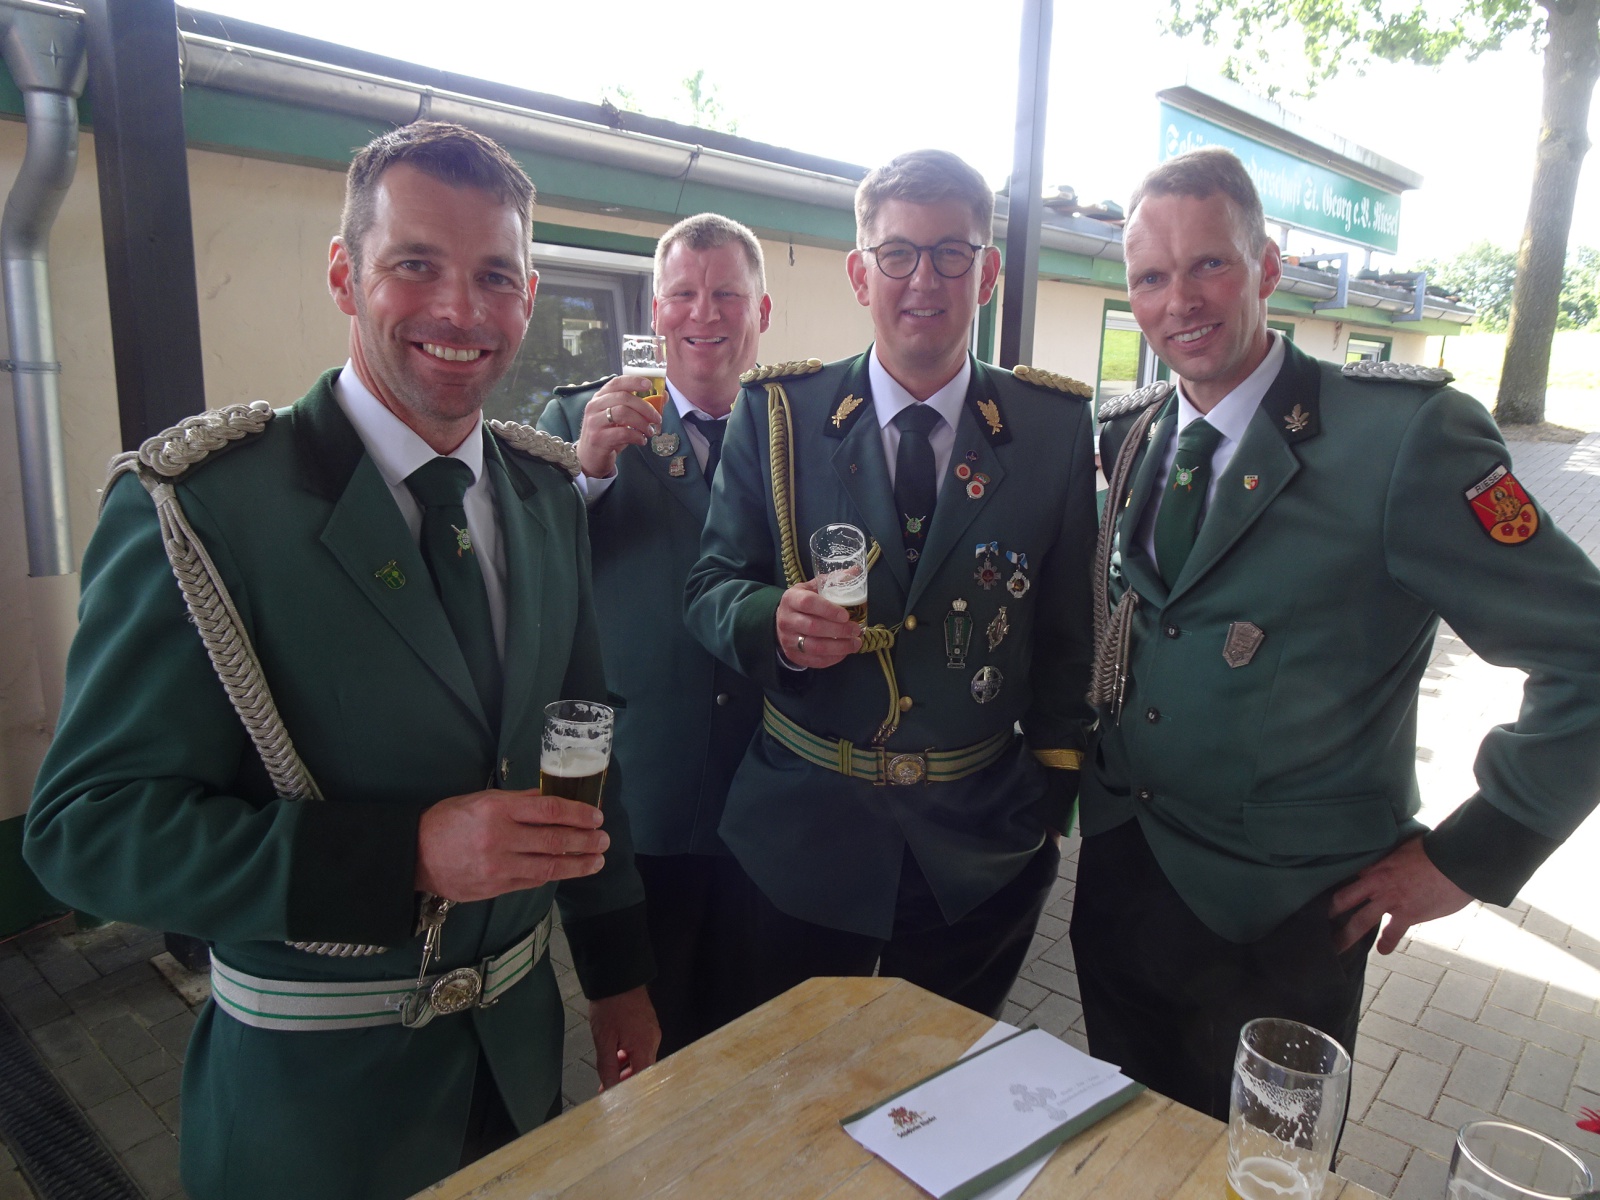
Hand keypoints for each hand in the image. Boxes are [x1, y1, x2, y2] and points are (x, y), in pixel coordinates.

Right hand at [415, 790, 608, 901]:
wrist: (414, 855)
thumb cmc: (448, 820)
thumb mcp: (482, 800)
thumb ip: (518, 801)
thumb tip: (553, 798)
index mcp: (497, 810)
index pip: (550, 810)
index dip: (578, 814)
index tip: (597, 817)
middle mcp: (500, 838)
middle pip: (554, 840)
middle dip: (585, 841)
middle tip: (604, 840)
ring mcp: (498, 867)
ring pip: (548, 866)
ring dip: (578, 864)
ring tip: (597, 860)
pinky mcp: (494, 888)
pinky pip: (531, 881)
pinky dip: (552, 875)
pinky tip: (566, 869)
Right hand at [576, 377, 662, 479]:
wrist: (590, 458)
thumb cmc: (608, 434)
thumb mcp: (622, 419)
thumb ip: (639, 406)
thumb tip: (664, 395)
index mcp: (600, 397)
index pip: (616, 383)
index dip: (633, 381)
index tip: (649, 385)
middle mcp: (594, 406)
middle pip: (623, 398)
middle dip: (645, 407)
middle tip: (657, 418)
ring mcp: (594, 422)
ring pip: (623, 413)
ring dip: (642, 422)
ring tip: (650, 431)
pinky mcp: (598, 438)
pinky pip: (622, 433)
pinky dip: (637, 436)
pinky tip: (642, 441)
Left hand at [589, 985, 659, 1088]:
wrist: (617, 977)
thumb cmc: (610, 1006)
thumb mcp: (604, 1041)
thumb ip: (608, 1068)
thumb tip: (610, 1089)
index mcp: (645, 1046)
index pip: (642, 1079)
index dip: (630, 1090)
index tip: (616, 1098)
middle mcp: (653, 1040)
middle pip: (644, 1069)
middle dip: (626, 1080)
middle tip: (607, 1087)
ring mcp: (652, 1031)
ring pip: (642, 1057)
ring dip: (627, 1067)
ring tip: (608, 1071)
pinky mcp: (648, 1024)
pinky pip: (642, 1046)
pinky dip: (630, 1054)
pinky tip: (616, 1054)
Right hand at [775, 579, 860, 668]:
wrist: (781, 620)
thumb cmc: (803, 602)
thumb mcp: (812, 587)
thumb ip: (832, 580)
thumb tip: (855, 571)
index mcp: (791, 598)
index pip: (808, 603)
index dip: (828, 609)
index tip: (846, 615)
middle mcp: (786, 619)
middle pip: (813, 627)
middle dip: (839, 630)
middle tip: (856, 630)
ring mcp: (788, 639)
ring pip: (814, 647)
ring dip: (839, 647)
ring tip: (855, 643)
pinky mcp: (793, 655)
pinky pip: (814, 661)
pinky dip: (832, 659)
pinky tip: (844, 652)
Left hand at [1329, 836, 1472, 954]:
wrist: (1454, 860)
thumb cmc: (1432, 849)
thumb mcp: (1403, 846)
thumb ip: (1392, 854)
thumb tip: (1392, 853)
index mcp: (1374, 865)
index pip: (1346, 877)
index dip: (1334, 887)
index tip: (1322, 896)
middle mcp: (1376, 884)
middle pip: (1343, 900)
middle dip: (1329, 914)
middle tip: (1316, 925)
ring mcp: (1390, 901)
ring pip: (1360, 921)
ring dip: (1346, 937)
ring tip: (1335, 948)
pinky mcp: (1408, 914)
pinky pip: (1392, 933)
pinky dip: (1387, 943)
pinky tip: (1383, 951)